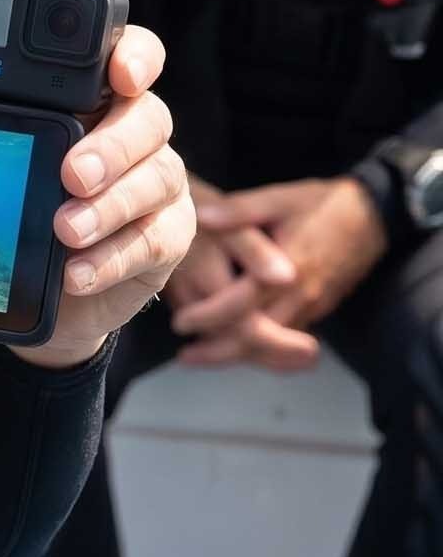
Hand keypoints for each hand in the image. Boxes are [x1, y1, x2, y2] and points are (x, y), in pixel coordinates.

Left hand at [0, 25, 191, 368]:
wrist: (40, 275)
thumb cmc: (18, 188)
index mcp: (96, 94)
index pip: (132, 55)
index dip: (136, 57)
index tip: (122, 74)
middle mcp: (136, 130)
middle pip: (150, 118)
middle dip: (113, 147)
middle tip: (72, 175)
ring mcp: (157, 180)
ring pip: (158, 178)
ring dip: (109, 207)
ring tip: (65, 230)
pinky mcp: (166, 233)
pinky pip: (153, 239)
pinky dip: (112, 257)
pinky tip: (76, 271)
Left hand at [175, 177, 387, 367]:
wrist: (375, 214)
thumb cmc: (321, 204)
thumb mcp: (277, 199)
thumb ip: (239, 210)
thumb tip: (201, 216)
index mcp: (289, 268)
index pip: (243, 304)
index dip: (210, 316)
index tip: (180, 322)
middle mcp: (303, 295)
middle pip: (258, 336)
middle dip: (220, 351)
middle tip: (185, 358)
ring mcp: (315, 305)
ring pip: (274, 344)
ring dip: (239, 354)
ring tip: (201, 357)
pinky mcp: (320, 308)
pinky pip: (288, 337)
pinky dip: (262, 348)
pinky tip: (236, 346)